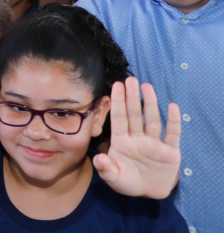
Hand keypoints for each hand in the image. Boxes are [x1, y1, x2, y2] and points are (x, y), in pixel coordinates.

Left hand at [93, 77, 181, 198]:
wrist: (148, 192)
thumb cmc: (127, 181)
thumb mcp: (113, 178)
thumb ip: (105, 169)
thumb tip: (99, 159)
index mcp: (122, 141)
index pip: (119, 118)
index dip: (117, 102)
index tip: (116, 85)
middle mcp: (138, 138)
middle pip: (134, 115)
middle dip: (132, 97)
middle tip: (131, 79)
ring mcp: (154, 143)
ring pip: (152, 120)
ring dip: (150, 104)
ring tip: (147, 87)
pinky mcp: (170, 151)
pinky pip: (172, 134)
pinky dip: (173, 121)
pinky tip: (172, 107)